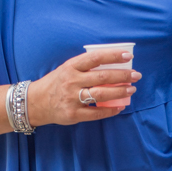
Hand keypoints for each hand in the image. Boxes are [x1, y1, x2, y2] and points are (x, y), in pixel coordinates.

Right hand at [26, 49, 140, 126]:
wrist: (35, 102)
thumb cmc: (56, 83)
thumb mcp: (66, 69)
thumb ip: (85, 67)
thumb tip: (112, 66)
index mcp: (71, 67)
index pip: (95, 58)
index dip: (113, 56)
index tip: (128, 56)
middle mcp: (72, 81)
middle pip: (102, 77)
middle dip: (122, 76)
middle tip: (136, 75)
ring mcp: (72, 98)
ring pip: (101, 94)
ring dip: (119, 92)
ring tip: (131, 89)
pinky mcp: (73, 114)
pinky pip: (96, 113)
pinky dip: (110, 111)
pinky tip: (119, 107)